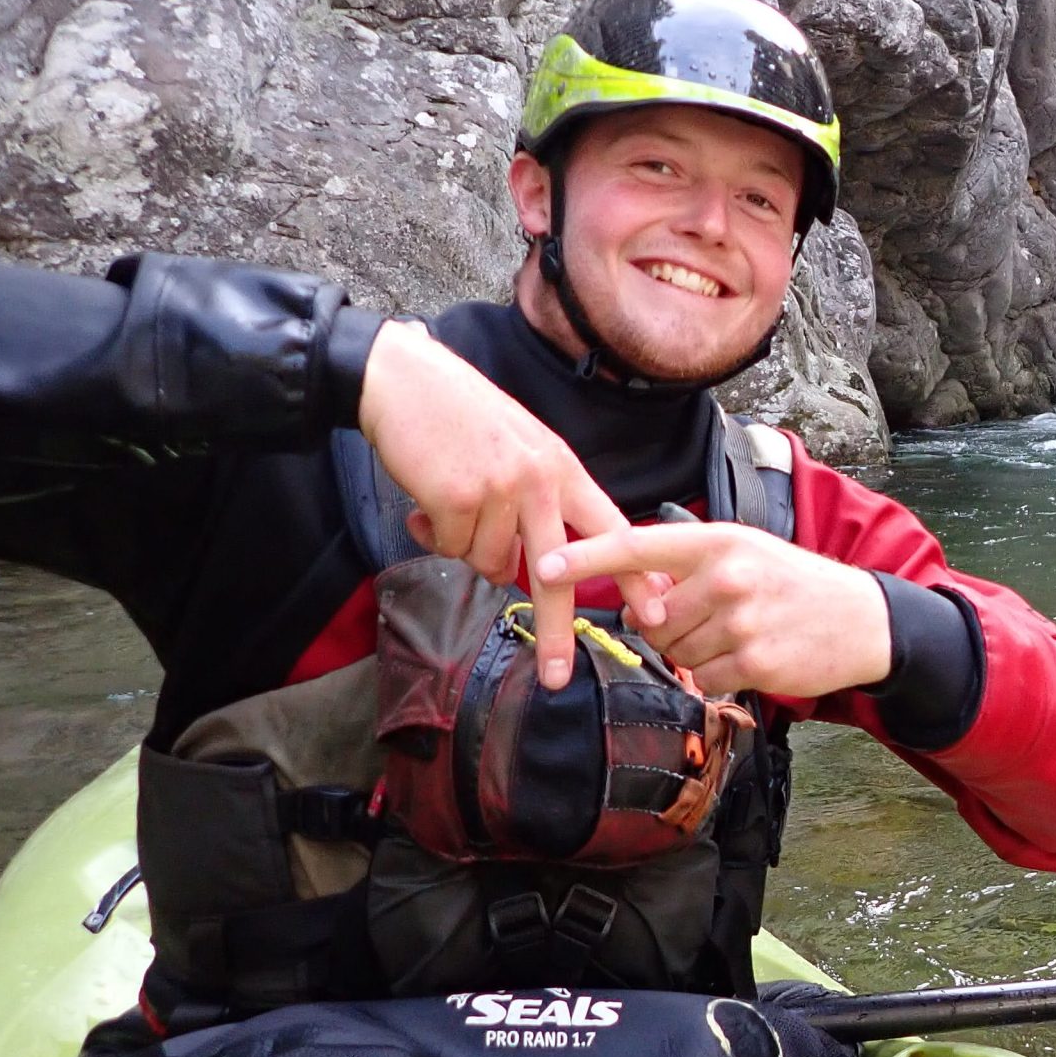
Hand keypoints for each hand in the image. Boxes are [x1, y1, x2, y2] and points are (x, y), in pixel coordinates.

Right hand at [355, 320, 661, 689]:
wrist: (401, 380)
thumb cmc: (459, 415)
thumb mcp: (520, 447)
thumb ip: (537, 501)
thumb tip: (525, 569)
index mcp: (562, 469)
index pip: (611, 528)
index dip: (633, 573)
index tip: (654, 612)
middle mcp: (539, 481)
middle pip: (558, 574)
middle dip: (556, 630)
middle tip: (556, 676)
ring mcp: (500, 490)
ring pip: (489, 564)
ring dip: (466, 547)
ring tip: (451, 501)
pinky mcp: (458, 499)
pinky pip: (453, 549)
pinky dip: (436, 535)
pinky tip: (428, 500)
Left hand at [535, 522, 891, 697]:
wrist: (862, 619)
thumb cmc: (795, 583)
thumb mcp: (746, 552)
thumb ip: (690, 567)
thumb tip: (638, 600)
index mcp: (718, 541)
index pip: (639, 545)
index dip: (588, 556)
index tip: (546, 564)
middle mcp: (726, 576)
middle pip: (652, 619)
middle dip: (670, 627)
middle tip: (713, 617)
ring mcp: (740, 621)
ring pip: (674, 653)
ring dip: (695, 653)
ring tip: (739, 634)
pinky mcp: (753, 662)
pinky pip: (702, 679)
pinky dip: (718, 675)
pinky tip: (751, 656)